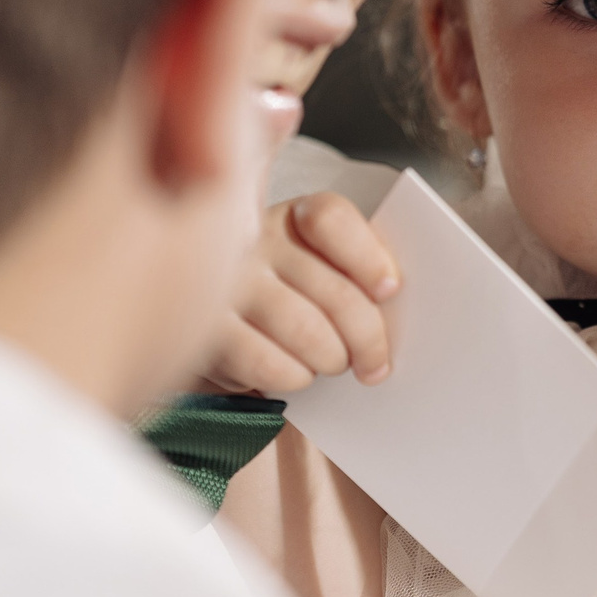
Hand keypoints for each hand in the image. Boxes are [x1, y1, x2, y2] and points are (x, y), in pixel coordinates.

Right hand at [205, 192, 399, 393]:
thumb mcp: (317, 266)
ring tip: (331, 363)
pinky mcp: (206, 332)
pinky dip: (293, 377)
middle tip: (374, 365)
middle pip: (336, 294)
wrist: (212, 317)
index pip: (331, 219)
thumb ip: (354, 272)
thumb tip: (390, 301)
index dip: (369, 258)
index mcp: (292, 219)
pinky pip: (268, 364)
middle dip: (368, 341)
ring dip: (332, 360)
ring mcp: (226, 285)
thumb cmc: (286, 294)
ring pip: (307, 333)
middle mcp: (254, 242)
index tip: (389, 290)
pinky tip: (292, 372)